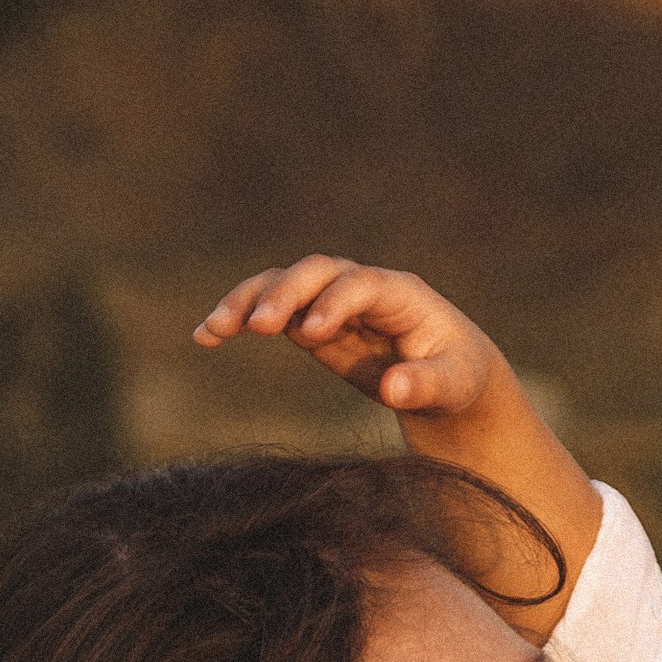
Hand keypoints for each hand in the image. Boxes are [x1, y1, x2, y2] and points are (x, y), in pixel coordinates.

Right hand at [193, 257, 506, 430]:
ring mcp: (331, 300)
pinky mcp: (309, 320)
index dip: (336, 302)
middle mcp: (361, 287)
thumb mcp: (452, 385)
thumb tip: (395, 389)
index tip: (310, 334)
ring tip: (214, 329)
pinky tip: (206, 336)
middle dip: (285, 293)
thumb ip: (426, 385)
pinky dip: (239, 318)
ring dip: (248, 300)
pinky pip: (270, 310)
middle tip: (257, 327)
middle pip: (316, 272)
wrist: (446, 375)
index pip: (362, 285)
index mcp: (401, 295)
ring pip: (284, 283)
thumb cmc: (455, 376)